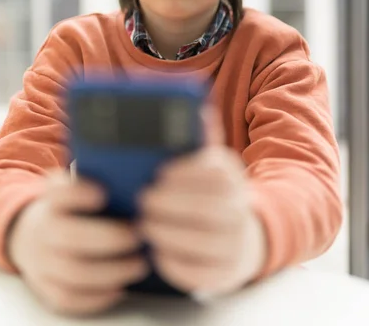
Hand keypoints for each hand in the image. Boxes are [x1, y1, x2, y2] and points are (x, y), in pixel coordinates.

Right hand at [7, 171, 148, 316]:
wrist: (33, 234)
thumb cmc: (72, 209)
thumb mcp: (77, 188)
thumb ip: (99, 181)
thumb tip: (134, 182)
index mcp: (52, 199)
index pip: (58, 192)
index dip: (78, 193)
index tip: (104, 193)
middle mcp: (43, 229)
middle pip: (69, 236)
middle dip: (108, 238)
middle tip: (138, 235)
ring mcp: (42, 261)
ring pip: (73, 272)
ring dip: (111, 271)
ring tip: (140, 264)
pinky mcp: (46, 288)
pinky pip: (69, 298)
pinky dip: (97, 296)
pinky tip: (121, 286)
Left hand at [137, 111, 266, 296]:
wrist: (245, 235)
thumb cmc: (213, 193)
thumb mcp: (211, 164)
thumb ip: (202, 140)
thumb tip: (199, 110)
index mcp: (233, 179)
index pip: (216, 174)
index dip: (186, 173)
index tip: (159, 172)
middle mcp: (240, 212)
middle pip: (207, 209)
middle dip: (170, 204)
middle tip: (143, 198)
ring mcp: (234, 246)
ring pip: (201, 242)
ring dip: (167, 232)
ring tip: (143, 223)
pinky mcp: (223, 275)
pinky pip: (196, 273)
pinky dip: (172, 261)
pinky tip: (155, 250)